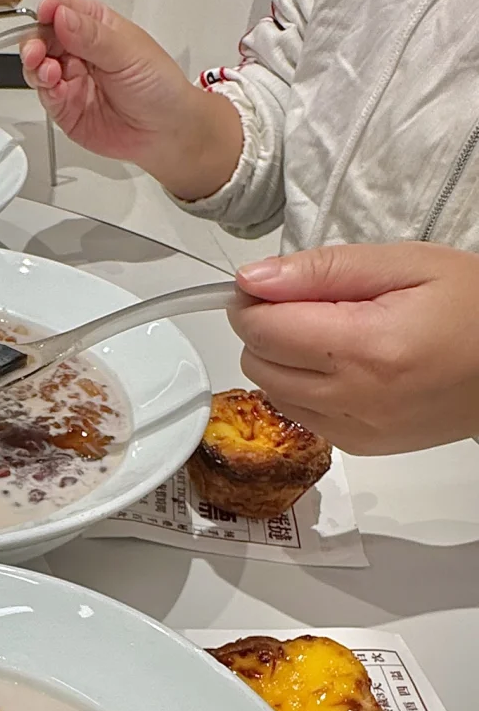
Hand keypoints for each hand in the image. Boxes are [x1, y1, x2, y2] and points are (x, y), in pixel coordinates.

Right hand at [19, 0, 242, 199]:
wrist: (165, 131)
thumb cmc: (158, 86)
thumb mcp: (128, 52)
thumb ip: (92, 36)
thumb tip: (62, 16)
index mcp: (97, 26)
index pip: (63, 9)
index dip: (50, 9)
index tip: (45, 14)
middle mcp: (80, 52)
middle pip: (44, 38)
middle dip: (35, 41)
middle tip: (36, 51)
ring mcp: (71, 80)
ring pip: (39, 67)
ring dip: (36, 67)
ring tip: (48, 71)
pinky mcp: (66, 109)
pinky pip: (46, 97)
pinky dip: (45, 91)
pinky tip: (54, 88)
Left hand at [231, 243, 478, 454]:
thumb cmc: (470, 308)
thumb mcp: (405, 264)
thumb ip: (322, 270)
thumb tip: (252, 280)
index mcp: (366, 346)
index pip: (264, 329)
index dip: (253, 302)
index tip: (270, 286)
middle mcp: (353, 397)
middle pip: (258, 363)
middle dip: (264, 330)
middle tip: (304, 304)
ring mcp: (353, 430)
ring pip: (271, 393)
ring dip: (279, 360)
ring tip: (327, 334)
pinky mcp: (357, 447)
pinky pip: (298, 415)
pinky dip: (301, 387)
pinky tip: (338, 364)